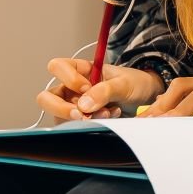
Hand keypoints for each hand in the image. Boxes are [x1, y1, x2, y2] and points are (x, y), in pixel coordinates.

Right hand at [37, 58, 164, 121]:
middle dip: (61, 108)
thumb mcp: (124, 83)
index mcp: (80, 69)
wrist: (146, 98)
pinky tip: (110, 118)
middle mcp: (72, 88)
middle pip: (46, 97)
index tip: (86, 87)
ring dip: (82, 119)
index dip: (68, 78)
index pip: (57, 67)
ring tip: (107, 114)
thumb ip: (104, 90)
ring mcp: (74, 105)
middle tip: (81, 114)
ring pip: (60, 116)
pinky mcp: (81, 121)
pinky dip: (91, 125)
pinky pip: (75, 126)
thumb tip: (83, 106)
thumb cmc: (134, 83)